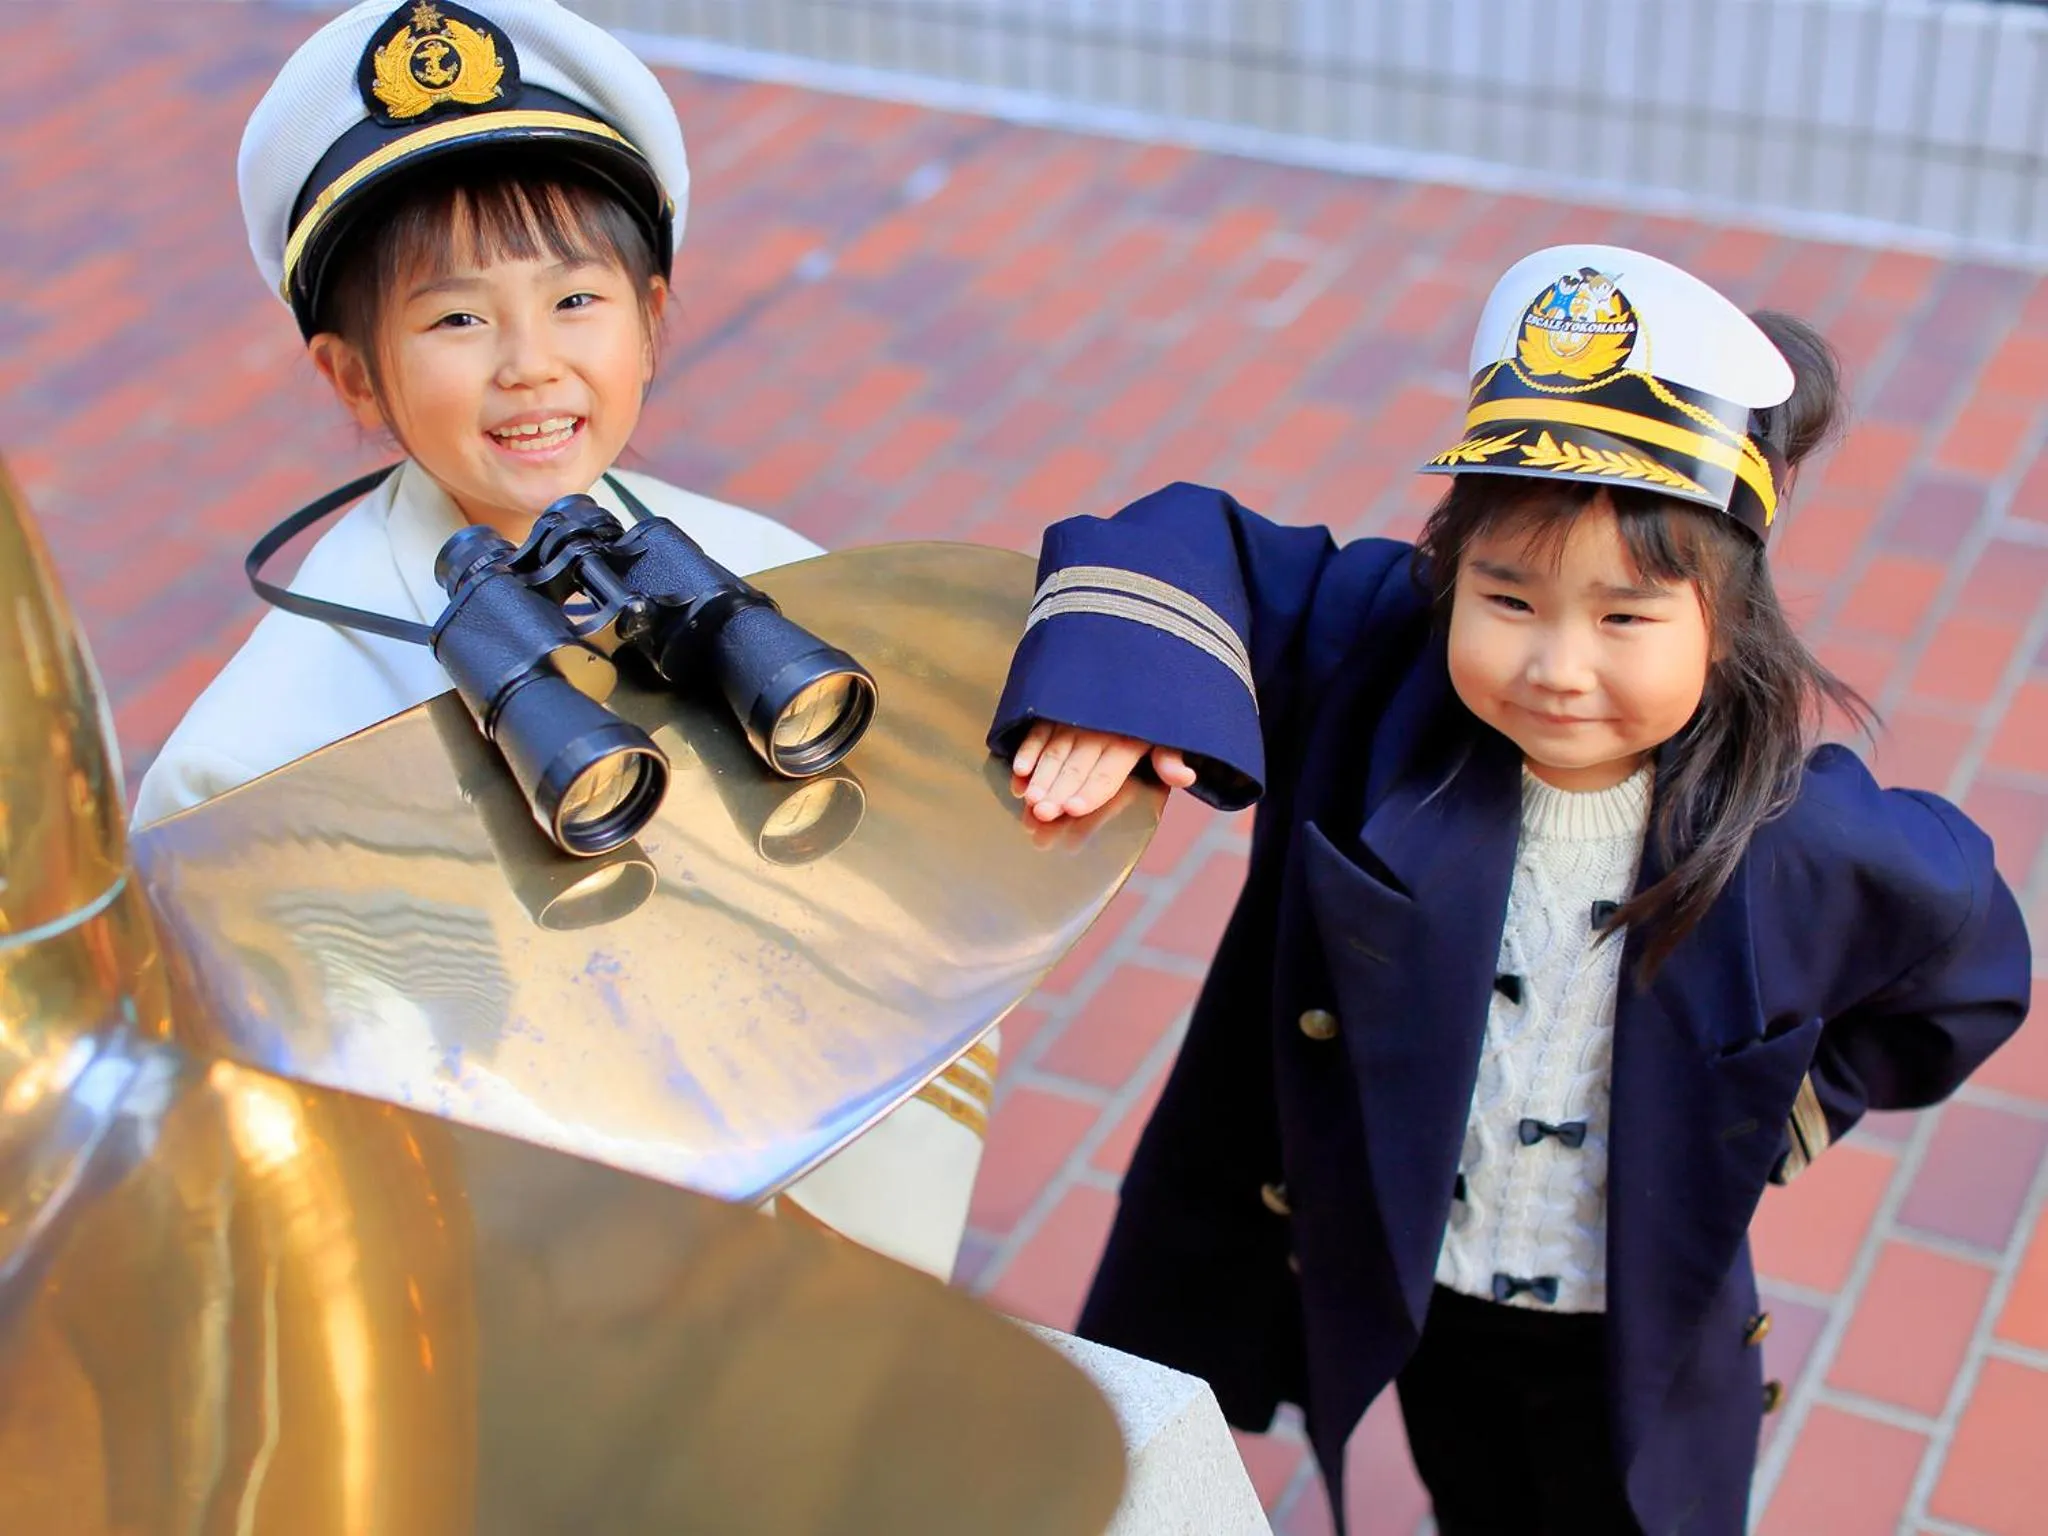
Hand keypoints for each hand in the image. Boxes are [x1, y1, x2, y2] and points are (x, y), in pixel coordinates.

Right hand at [1010, 720, 1196, 821]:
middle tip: (1042, 812)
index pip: (1107, 773)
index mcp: (1130, 739)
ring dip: (1041, 774)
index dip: (1090, 792)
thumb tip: (1184, 777)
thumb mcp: (1170, 728)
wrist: (1142, 650)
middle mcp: (1101, 729)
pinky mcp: (1060, 706)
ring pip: (1056, 750)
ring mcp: (1077, 717)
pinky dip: (1029, 747)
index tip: (1074, 808)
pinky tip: (1020, 768)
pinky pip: (1042, 727)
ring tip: (1030, 797)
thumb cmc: (1155, 703)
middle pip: (1077, 766)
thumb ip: (1169, 757)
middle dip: (1058, 790)